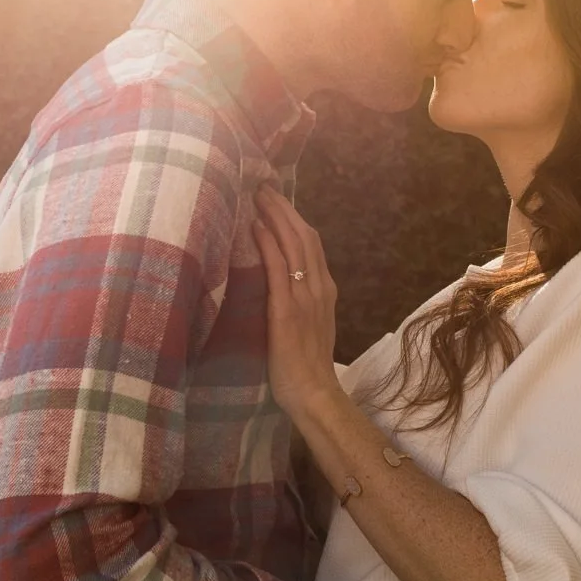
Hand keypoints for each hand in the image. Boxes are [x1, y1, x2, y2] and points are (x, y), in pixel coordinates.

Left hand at [251, 185, 340, 420]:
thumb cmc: (306, 366)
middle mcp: (318, 288)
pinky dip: (268, 244)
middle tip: (264, 186)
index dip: (294, 218)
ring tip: (258, 196)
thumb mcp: (310, 325)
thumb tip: (283, 283)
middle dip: (283, 209)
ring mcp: (304, 298)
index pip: (312, 244)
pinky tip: (255, 227)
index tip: (277, 200)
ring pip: (293, 245)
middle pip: (304, 236)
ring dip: (275, 216)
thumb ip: (300, 301)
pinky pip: (278, 269)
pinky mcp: (287, 310)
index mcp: (325, 291)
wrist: (315, 394)